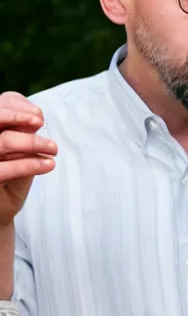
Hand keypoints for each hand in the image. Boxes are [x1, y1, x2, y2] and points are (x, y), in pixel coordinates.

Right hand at [0, 92, 57, 226]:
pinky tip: (49, 165)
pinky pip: (5, 169)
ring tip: (53, 149)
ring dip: (34, 142)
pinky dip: (30, 164)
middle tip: (42, 124)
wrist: (1, 209)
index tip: (40, 117)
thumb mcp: (21, 148)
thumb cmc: (12, 173)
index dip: (16, 106)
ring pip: (3, 141)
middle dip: (21, 118)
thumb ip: (23, 131)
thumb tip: (35, 118)